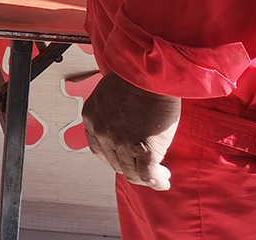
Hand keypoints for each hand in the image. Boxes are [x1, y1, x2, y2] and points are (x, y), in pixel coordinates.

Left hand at [81, 70, 180, 189]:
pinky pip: (147, 174)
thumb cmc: (136, 78)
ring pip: (131, 172)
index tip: (125, 159)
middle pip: (115, 162)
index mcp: (91, 117)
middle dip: (131, 167)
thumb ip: (111, 114)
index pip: (98, 149)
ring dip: (146, 177)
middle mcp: (102, 132)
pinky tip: (164, 179)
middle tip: (146, 167)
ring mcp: (121, 142)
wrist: (151, 74)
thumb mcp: (110, 94)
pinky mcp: (142, 149)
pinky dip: (156, 180)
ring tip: (160, 174)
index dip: (113, 158)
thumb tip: (124, 129)